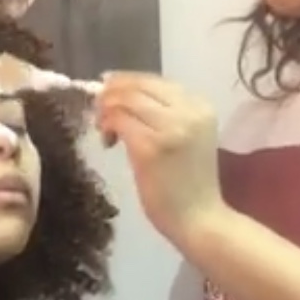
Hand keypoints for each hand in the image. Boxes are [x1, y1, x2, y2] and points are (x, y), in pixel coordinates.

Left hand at [96, 73, 225, 249]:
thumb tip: (120, 93)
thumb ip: (162, 114)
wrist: (199, 219)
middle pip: (137, 85)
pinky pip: (118, 121)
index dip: (124, 82)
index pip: (154, 80)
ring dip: (106, 110)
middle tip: (98, 111)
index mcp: (200, 105)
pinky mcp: (150, 147)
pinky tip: (108, 142)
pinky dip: (107, 126)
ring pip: (125, 99)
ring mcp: (170, 127)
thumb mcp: (185, 137)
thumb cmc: (189, 183)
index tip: (107, 92)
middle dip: (111, 94)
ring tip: (104, 130)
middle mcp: (188, 110)